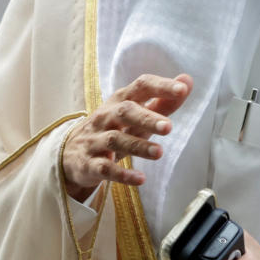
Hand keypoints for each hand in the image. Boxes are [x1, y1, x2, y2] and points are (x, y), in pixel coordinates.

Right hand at [62, 73, 192, 199]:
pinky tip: (140, 179)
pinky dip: (122, 175)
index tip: (182, 89)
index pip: (141, 86)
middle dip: (147, 118)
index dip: (161, 86)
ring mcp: (95, 140)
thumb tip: (188, 80)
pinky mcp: (89, 164)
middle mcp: (106, 116)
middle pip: (125, 112)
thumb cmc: (114, 128)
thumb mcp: (137, 114)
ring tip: (159, 153)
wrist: (71, 153)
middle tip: (168, 127)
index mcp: (121, 100)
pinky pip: (104, 169)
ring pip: (115, 140)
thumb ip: (163, 101)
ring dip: (138, 147)